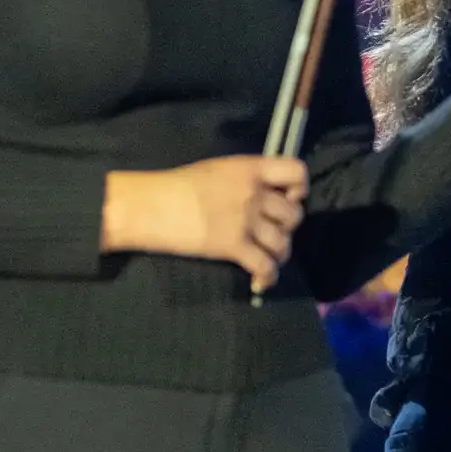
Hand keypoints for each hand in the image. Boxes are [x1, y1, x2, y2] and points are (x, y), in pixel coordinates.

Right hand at [103, 156, 309, 296]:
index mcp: (251, 168)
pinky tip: (260, 282)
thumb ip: (245, 180)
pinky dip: (267, 277)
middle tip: (271, 231)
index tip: (288, 197)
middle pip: (293, 214)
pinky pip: (265, 266)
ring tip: (267, 257)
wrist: (151, 205)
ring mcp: (246, 220)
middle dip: (287, 227)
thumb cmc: (177, 185)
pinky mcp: (234, 246)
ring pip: (283, 243)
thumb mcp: (218, 170)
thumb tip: (263, 194)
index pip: (297, 172)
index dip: (299, 188)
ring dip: (279, 253)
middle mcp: (255, 193)